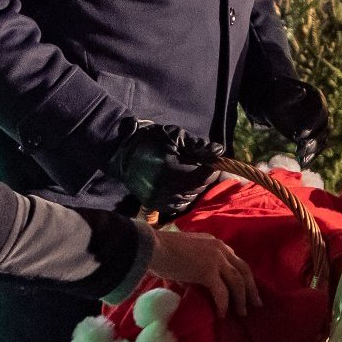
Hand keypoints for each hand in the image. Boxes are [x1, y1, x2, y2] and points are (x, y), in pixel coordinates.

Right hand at [110, 121, 224, 218]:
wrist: (123, 151)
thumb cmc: (151, 140)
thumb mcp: (175, 136)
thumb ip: (198, 145)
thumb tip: (219, 151)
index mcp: (172, 170)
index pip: (203, 176)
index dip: (211, 169)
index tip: (210, 161)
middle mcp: (166, 188)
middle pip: (197, 188)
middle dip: (202, 177)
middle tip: (199, 166)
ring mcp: (159, 198)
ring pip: (189, 198)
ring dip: (193, 187)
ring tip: (188, 174)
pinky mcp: (153, 204)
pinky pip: (177, 206)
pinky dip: (183, 197)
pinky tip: (180, 186)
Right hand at [147, 228, 259, 315]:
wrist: (151, 247)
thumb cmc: (160, 251)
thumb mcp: (181, 256)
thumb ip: (189, 268)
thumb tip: (187, 285)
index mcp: (214, 243)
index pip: (235, 260)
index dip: (243, 275)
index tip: (246, 288)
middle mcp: (219, 249)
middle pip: (244, 270)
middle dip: (251, 288)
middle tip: (256, 303)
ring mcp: (215, 259)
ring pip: (237, 282)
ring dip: (241, 299)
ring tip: (242, 313)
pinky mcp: (208, 272)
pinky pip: (222, 292)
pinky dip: (224, 305)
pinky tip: (222, 315)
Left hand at [261, 75, 328, 165]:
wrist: (273, 101)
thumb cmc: (276, 94)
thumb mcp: (281, 91)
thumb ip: (291, 93)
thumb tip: (301, 92)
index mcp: (317, 98)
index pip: (320, 112)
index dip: (312, 124)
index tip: (301, 135)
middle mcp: (321, 113)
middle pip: (323, 129)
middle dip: (313, 141)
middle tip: (300, 150)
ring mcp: (317, 125)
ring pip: (320, 141)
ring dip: (312, 151)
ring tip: (301, 158)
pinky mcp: (310, 136)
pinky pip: (314, 147)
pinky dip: (310, 156)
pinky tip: (302, 163)